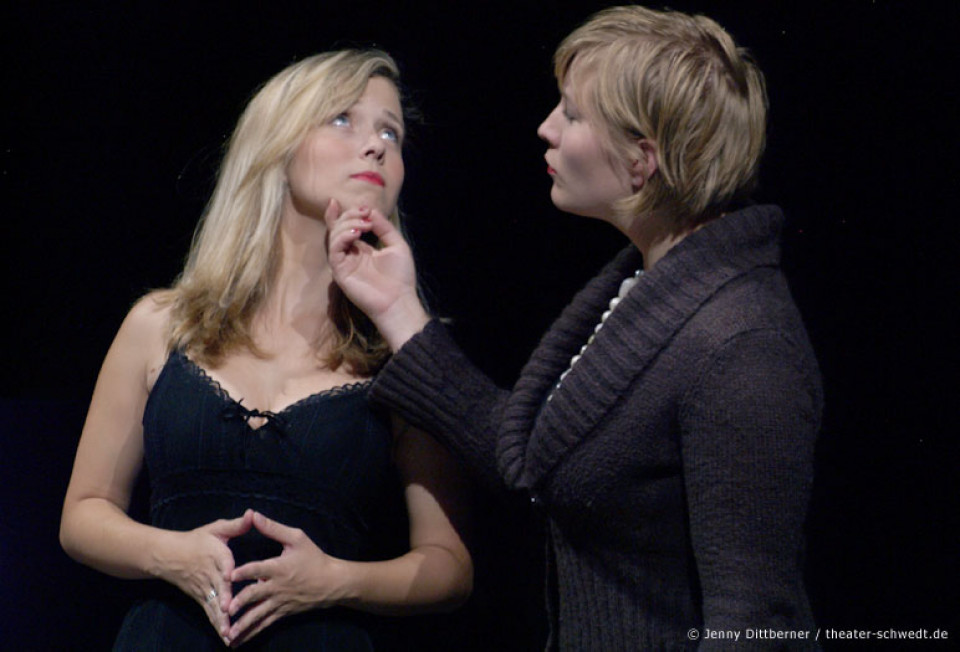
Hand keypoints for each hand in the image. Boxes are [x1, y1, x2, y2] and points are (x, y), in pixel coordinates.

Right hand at [157, 510, 253, 643]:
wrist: (168, 555)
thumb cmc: (196, 540)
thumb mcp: (215, 529)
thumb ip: (235, 525)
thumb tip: (252, 514)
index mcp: (217, 556)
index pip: (222, 564)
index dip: (227, 573)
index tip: (229, 580)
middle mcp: (210, 575)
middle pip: (218, 590)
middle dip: (225, 604)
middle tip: (231, 618)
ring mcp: (204, 589)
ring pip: (213, 606)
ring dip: (221, 621)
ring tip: (230, 636)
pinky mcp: (200, 598)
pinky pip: (209, 612)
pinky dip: (216, 624)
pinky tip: (226, 637)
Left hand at [226, 511, 345, 646]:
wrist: (332, 582)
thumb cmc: (314, 557)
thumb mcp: (297, 538)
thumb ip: (273, 528)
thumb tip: (254, 515)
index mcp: (279, 567)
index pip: (258, 569)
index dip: (244, 571)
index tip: (229, 575)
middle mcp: (277, 586)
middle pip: (255, 595)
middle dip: (239, 602)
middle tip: (225, 609)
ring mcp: (279, 602)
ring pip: (258, 614)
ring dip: (243, 624)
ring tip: (228, 633)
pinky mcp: (282, 612)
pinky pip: (265, 624)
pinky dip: (252, 632)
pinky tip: (240, 640)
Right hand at [325, 199, 428, 350]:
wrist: (399, 301)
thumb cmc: (401, 277)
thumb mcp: (397, 245)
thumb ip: (384, 227)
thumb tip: (371, 210)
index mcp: (361, 249)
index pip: (345, 228)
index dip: (342, 213)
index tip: (348, 202)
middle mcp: (350, 255)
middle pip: (338, 228)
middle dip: (349, 216)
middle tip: (364, 213)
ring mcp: (344, 263)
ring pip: (334, 237)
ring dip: (346, 225)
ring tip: (363, 224)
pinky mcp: (340, 272)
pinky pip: (334, 250)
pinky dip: (342, 238)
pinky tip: (355, 234)